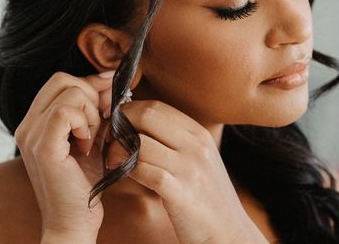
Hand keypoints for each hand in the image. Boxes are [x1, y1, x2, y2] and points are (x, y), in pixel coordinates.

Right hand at [14, 70, 114, 241]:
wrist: (74, 222)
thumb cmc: (84, 183)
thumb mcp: (91, 136)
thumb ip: (94, 109)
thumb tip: (107, 79)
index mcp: (35, 122)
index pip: (61, 80)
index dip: (89, 83)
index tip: (108, 98)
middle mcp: (27, 125)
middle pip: (62, 79)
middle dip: (91, 95)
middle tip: (101, 122)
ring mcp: (31, 135)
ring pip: (69, 92)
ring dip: (90, 112)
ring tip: (91, 139)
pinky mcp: (42, 147)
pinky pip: (66, 113)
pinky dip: (85, 123)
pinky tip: (87, 145)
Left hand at [105, 100, 268, 243]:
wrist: (229, 232)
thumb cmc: (207, 196)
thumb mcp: (199, 159)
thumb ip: (176, 140)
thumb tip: (140, 123)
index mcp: (199, 134)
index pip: (156, 107)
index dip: (129, 111)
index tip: (115, 124)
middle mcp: (196, 146)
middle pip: (148, 116)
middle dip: (120, 124)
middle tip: (108, 139)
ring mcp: (190, 168)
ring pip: (141, 143)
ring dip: (117, 149)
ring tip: (110, 159)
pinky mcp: (181, 193)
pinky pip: (144, 170)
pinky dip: (125, 169)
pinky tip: (119, 173)